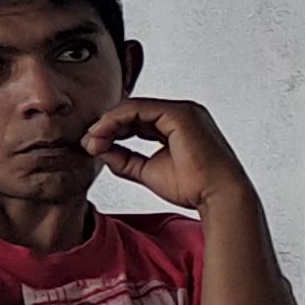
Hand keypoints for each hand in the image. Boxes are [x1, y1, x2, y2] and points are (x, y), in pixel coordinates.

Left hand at [86, 97, 251, 215]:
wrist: (217, 197)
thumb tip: (98, 149)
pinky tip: (101, 134)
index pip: (134, 120)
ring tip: (92, 141)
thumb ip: (123, 159)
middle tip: (87, 143)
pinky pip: (137, 109)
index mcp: (175, 125)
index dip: (110, 131)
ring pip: (131, 108)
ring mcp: (181, 111)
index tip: (92, 146)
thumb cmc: (192, 187)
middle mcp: (179, 113)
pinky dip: (115, 120)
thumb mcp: (146, 170)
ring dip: (106, 123)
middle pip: (131, 111)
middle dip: (105, 126)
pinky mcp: (179, 113)